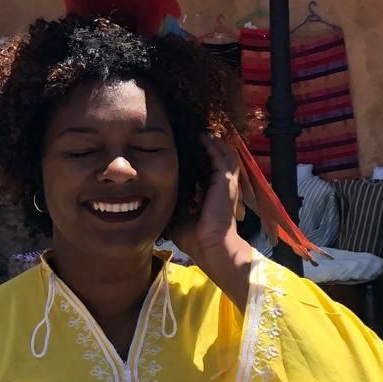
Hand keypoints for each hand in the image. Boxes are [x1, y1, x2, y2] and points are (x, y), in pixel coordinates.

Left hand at [171, 134, 243, 261]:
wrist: (211, 248)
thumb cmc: (195, 238)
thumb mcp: (178, 218)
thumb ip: (173, 207)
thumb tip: (155, 201)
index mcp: (213, 195)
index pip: (211, 170)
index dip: (204, 158)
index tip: (191, 148)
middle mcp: (223, 188)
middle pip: (222, 159)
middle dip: (212, 146)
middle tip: (199, 135)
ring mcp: (227, 184)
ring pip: (225, 155)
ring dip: (215, 143)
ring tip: (203, 133)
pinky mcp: (226, 182)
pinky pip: (222, 158)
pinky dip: (214, 147)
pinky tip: (204, 138)